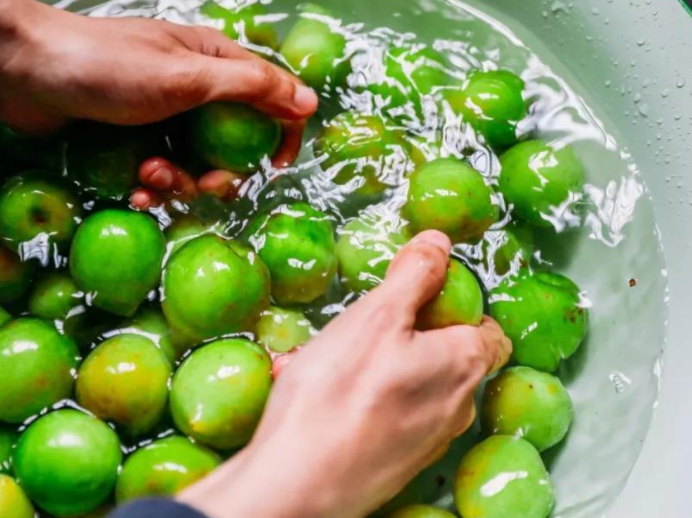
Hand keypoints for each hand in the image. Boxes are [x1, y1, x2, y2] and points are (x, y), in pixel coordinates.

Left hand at [0, 0, 317, 205]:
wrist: (29, 73)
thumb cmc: (109, 65)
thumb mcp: (188, 76)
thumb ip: (251, 89)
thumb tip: (309, 102)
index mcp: (217, 65)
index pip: (273, 99)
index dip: (282, 134)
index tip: (274, 167)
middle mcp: (199, 93)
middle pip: (236, 146)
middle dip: (218, 173)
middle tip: (198, 182)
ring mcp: (169, 120)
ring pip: (200, 168)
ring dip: (179, 183)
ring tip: (148, 177)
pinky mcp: (141, 142)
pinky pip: (166, 176)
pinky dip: (153, 189)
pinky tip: (134, 191)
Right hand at [179, 230, 511, 517]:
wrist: (297, 484)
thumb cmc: (338, 394)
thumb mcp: (377, 315)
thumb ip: (414, 274)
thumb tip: (440, 243)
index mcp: (464, 364)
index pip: (488, 327)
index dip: (457, 304)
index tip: (417, 296)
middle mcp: (458, 407)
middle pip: (445, 354)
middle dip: (406, 332)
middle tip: (361, 325)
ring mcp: (428, 441)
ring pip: (410, 384)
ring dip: (374, 363)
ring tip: (326, 359)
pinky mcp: (397, 463)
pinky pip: (388, 415)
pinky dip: (362, 397)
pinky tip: (318, 392)